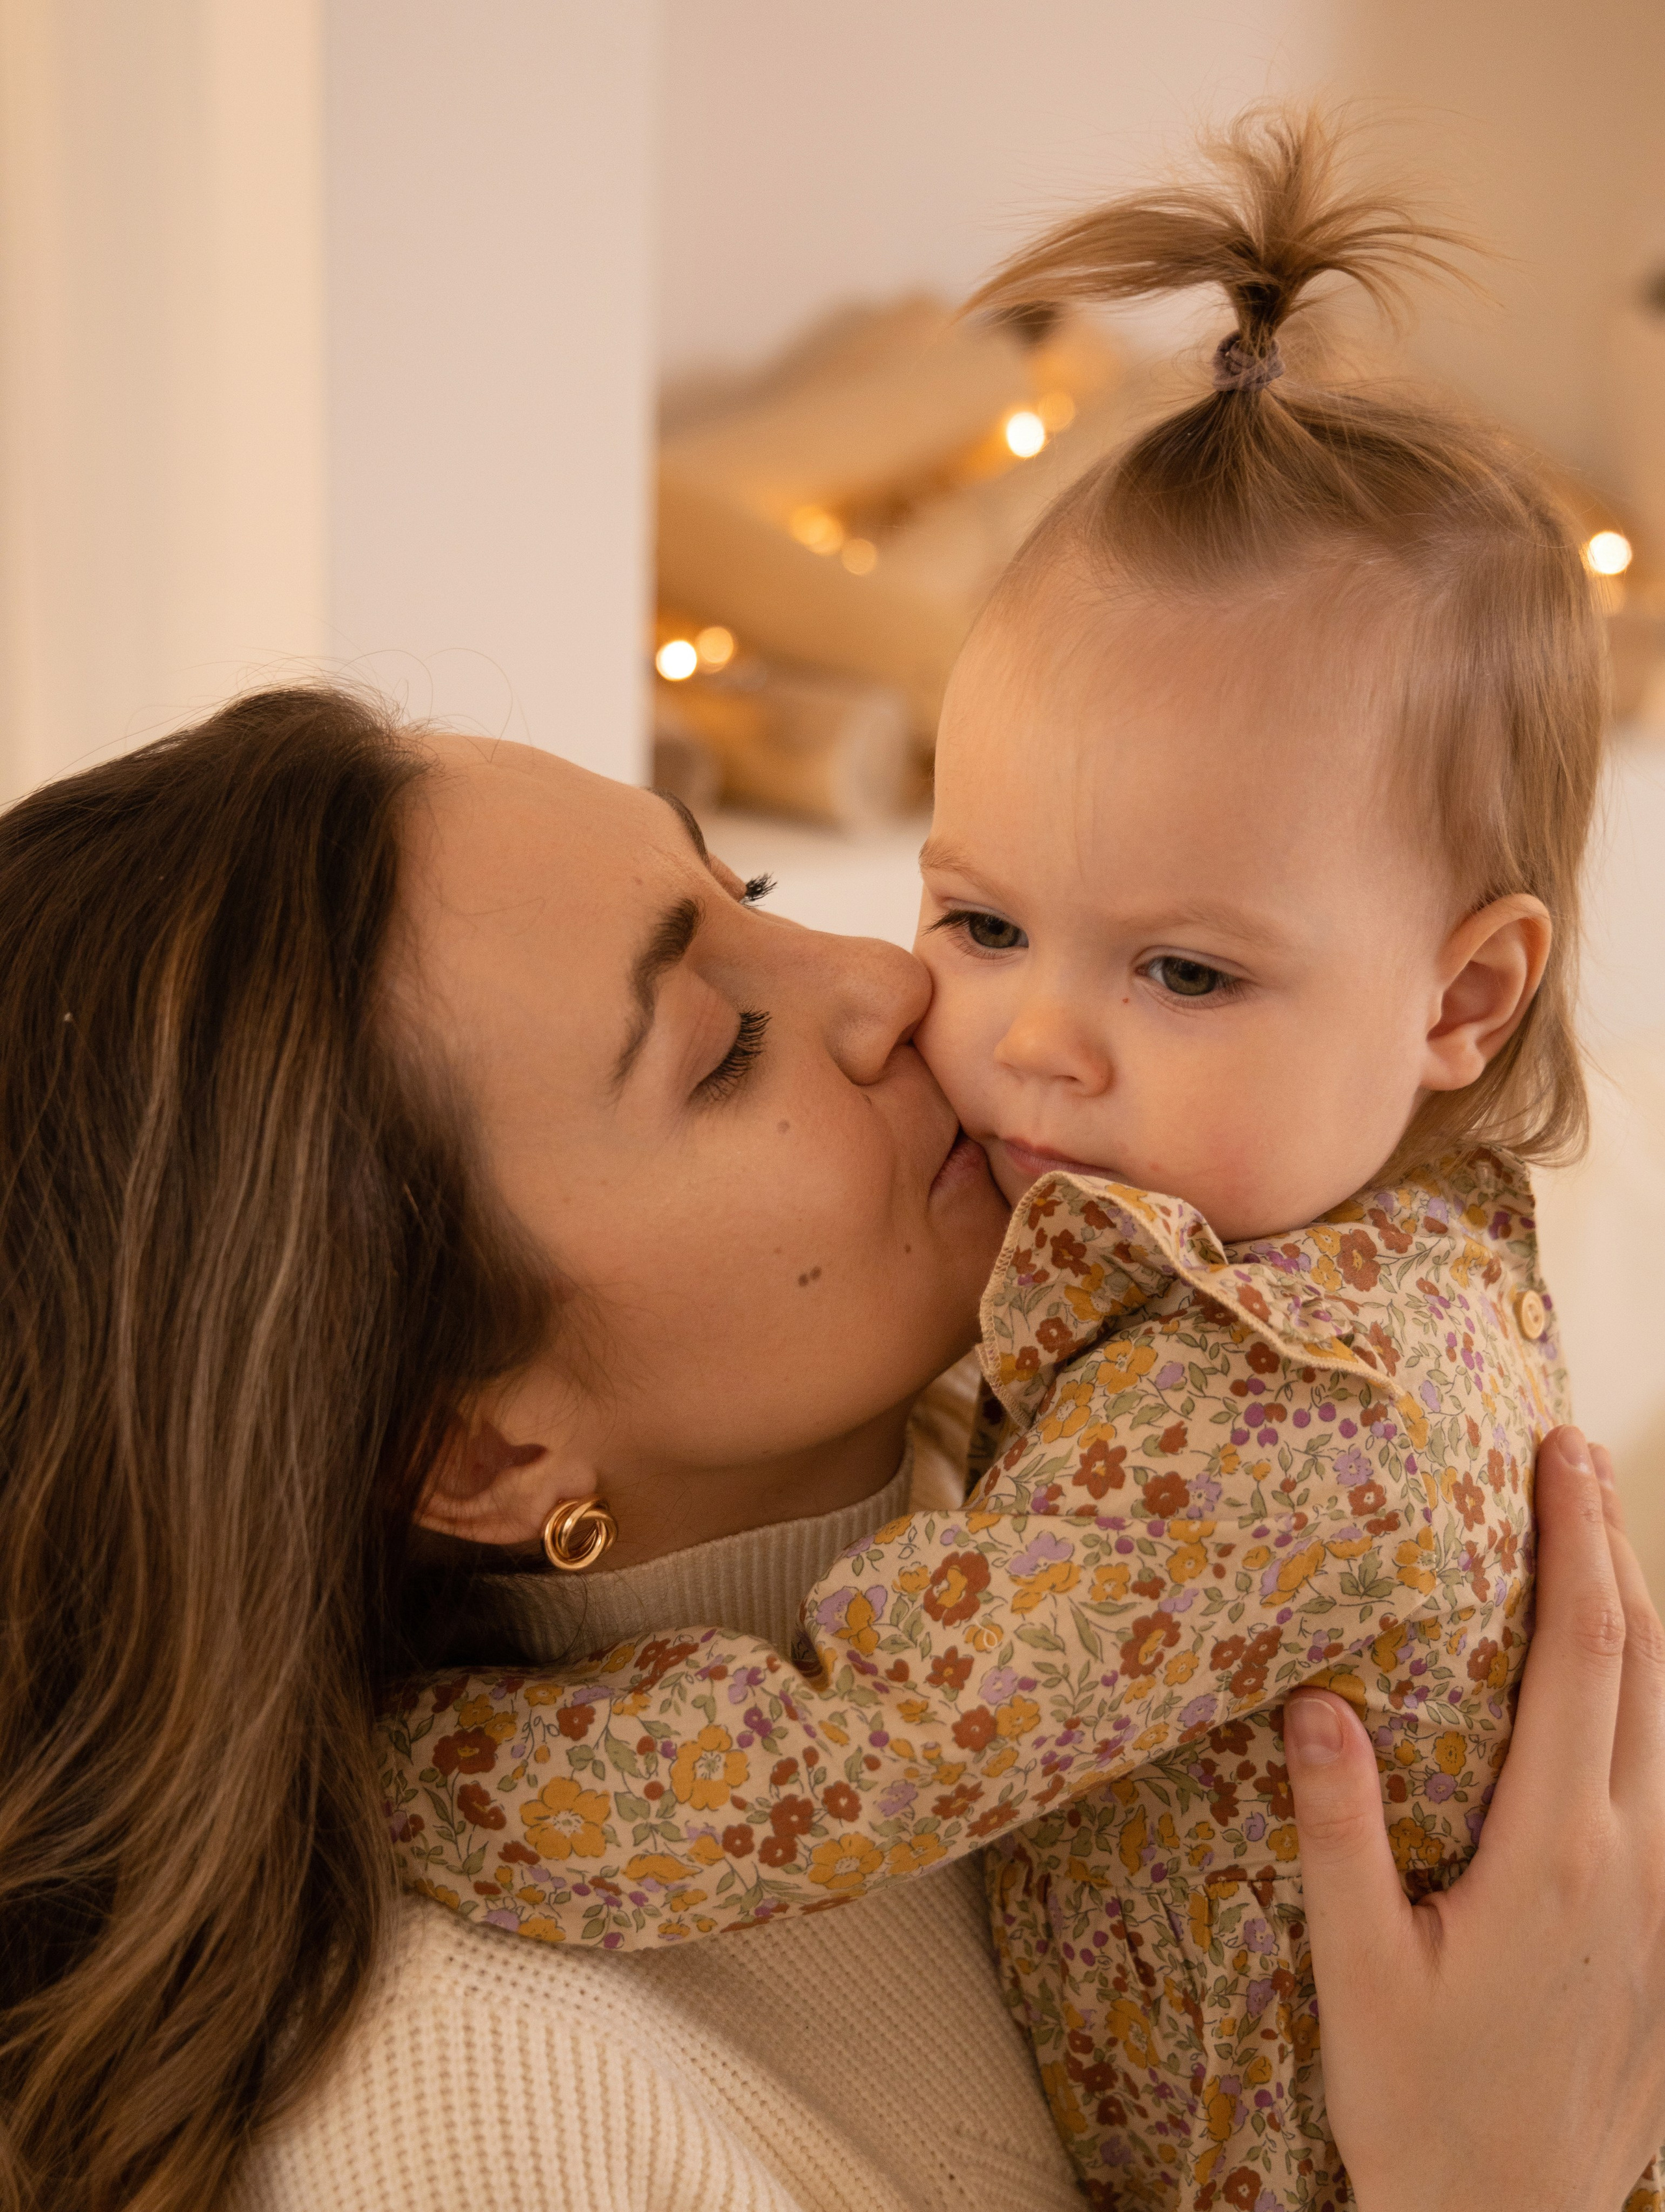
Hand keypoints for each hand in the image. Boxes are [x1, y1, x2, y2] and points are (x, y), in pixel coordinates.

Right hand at [1285, 1427, 1664, 2211]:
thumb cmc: (1425, 2107)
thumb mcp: (1360, 1976)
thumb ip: (1342, 1834)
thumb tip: (1320, 1702)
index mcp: (1559, 1852)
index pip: (1583, 1655)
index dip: (1576, 1542)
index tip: (1557, 1453)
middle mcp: (1637, 1856)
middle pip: (1650, 1661)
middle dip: (1615, 1543)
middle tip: (1573, 1454)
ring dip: (1641, 1610)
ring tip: (1596, 1535)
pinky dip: (1653, 1692)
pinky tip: (1621, 1679)